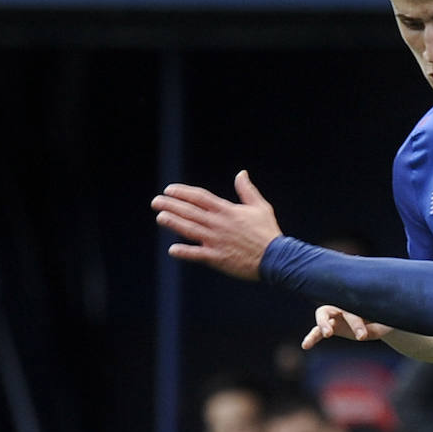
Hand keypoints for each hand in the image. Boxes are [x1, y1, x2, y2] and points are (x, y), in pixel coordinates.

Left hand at [152, 169, 281, 280]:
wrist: (276, 258)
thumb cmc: (268, 233)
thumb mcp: (260, 207)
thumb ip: (247, 190)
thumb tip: (241, 173)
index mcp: (227, 211)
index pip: (199, 197)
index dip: (182, 192)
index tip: (169, 190)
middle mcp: (218, 224)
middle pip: (190, 211)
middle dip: (171, 205)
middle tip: (155, 201)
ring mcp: (217, 241)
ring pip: (190, 229)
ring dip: (173, 223)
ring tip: (160, 217)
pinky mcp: (218, 258)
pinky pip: (198, 254)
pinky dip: (185, 252)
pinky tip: (172, 250)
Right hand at [302, 305, 394, 349]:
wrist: (377, 320)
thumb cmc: (382, 318)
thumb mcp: (385, 323)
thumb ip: (380, 327)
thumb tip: (375, 331)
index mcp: (358, 301)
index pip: (357, 309)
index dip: (358, 322)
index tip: (363, 336)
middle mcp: (344, 305)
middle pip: (344, 310)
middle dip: (353, 323)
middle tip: (361, 337)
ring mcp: (334, 315)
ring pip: (322, 315)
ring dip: (323, 323)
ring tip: (326, 334)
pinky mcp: (330, 326)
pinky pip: (317, 331)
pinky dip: (311, 337)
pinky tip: (305, 346)